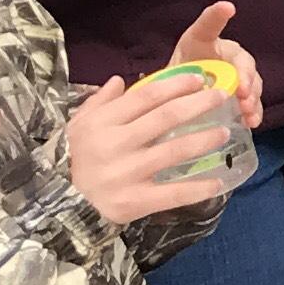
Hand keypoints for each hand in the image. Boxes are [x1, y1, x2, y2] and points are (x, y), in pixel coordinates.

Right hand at [62, 2, 255, 222]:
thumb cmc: (74, 160)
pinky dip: (198, 188)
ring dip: (204, 140)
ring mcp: (125, 174)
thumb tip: (120, 79)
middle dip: (199, 104)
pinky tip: (219, 182)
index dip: (176, 85)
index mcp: (102, 123)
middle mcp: (114, 145)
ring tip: (225, 132)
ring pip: (174, 151)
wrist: (58, 205)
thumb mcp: (78, 127)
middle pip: (166, 118)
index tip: (200, 79)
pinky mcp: (133, 202)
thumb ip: (100, 102)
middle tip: (222, 97)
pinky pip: (172, 194)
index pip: (146, 97)